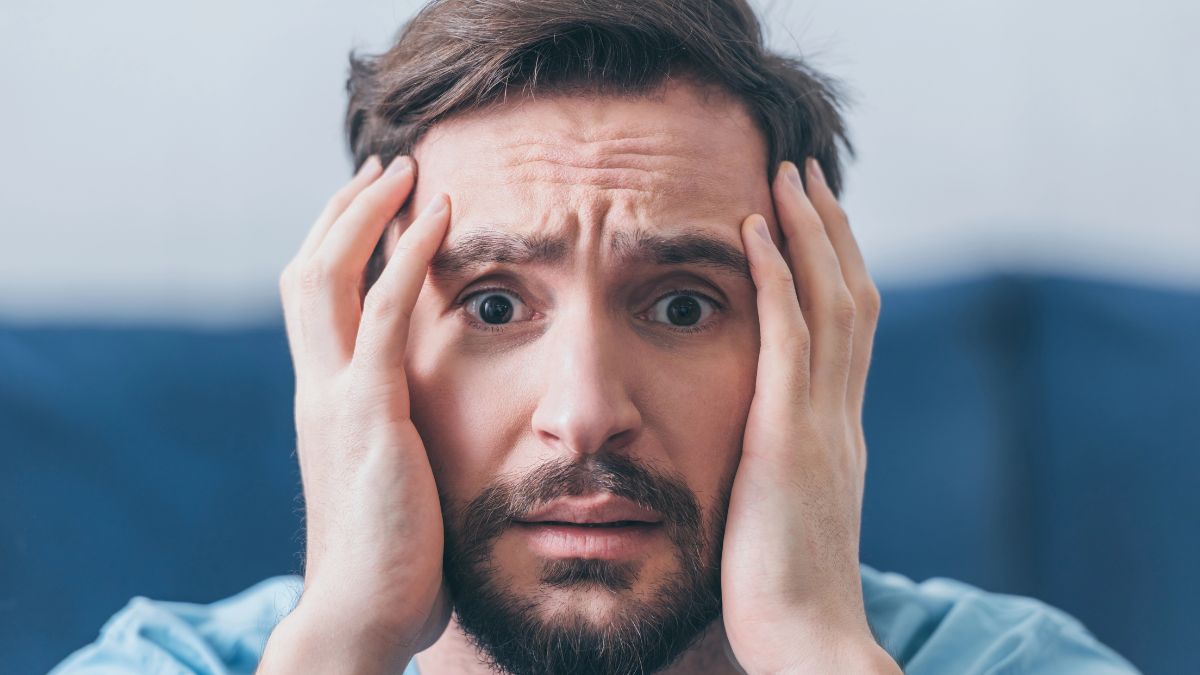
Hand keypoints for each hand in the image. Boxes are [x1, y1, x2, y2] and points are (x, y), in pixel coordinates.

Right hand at [258, 156, 452, 673]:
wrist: (361, 614)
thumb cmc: (392, 565)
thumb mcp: (391, 485)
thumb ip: (399, 446)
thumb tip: (431, 439)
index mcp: (323, 403)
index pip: (317, 304)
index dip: (338, 247)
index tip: (374, 209)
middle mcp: (318, 388)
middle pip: (308, 272)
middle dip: (344, 212)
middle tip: (387, 169)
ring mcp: (335, 396)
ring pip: (331, 274)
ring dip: (367, 213)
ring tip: (408, 170)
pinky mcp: (368, 411)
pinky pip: (386, 311)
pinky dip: (410, 254)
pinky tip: (442, 215)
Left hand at [720, 159, 897, 673]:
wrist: (810, 637)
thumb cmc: (786, 588)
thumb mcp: (791, 511)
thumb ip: (788, 466)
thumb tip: (767, 446)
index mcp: (838, 430)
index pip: (847, 330)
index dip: (835, 268)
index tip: (814, 222)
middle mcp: (840, 415)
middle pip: (849, 298)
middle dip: (829, 230)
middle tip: (807, 173)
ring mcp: (821, 422)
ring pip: (827, 303)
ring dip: (808, 233)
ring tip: (786, 176)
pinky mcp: (788, 437)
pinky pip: (786, 339)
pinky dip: (776, 279)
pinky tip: (754, 233)